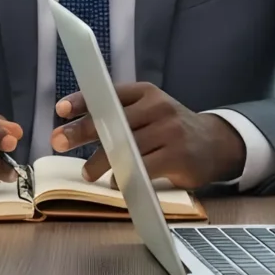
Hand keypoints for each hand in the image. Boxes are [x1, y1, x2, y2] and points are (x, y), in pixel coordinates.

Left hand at [49, 83, 245, 189]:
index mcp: (146, 92)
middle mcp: (158, 106)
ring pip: (125, 146)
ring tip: (87, 172)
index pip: (109, 93)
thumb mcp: (149, 112)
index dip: (83, 100)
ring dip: (100, 160)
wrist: (215, 144)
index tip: (61, 109)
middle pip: (113, 119)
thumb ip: (119, 116)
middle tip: (58, 141)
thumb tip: (74, 129)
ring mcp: (170, 130)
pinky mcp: (178, 155)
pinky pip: (142, 166)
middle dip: (82, 130)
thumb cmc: (170, 130)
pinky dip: (124, 176)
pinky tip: (115, 182)